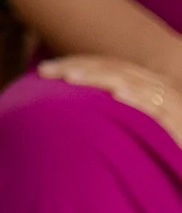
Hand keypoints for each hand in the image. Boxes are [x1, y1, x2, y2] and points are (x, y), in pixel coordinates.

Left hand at [39, 54, 181, 148]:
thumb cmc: (170, 148)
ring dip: (100, 78)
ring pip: (130, 82)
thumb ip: (119, 115)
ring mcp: (171, 102)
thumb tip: (87, 109)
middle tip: (44, 70)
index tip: (44, 69)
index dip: (76, 63)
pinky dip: (137, 99)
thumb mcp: (141, 126)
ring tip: (70, 77)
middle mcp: (159, 86)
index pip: (107, 66)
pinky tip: (117, 95)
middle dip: (77, 67)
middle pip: (113, 69)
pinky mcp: (179, 122)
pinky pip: (156, 108)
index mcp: (148, 84)